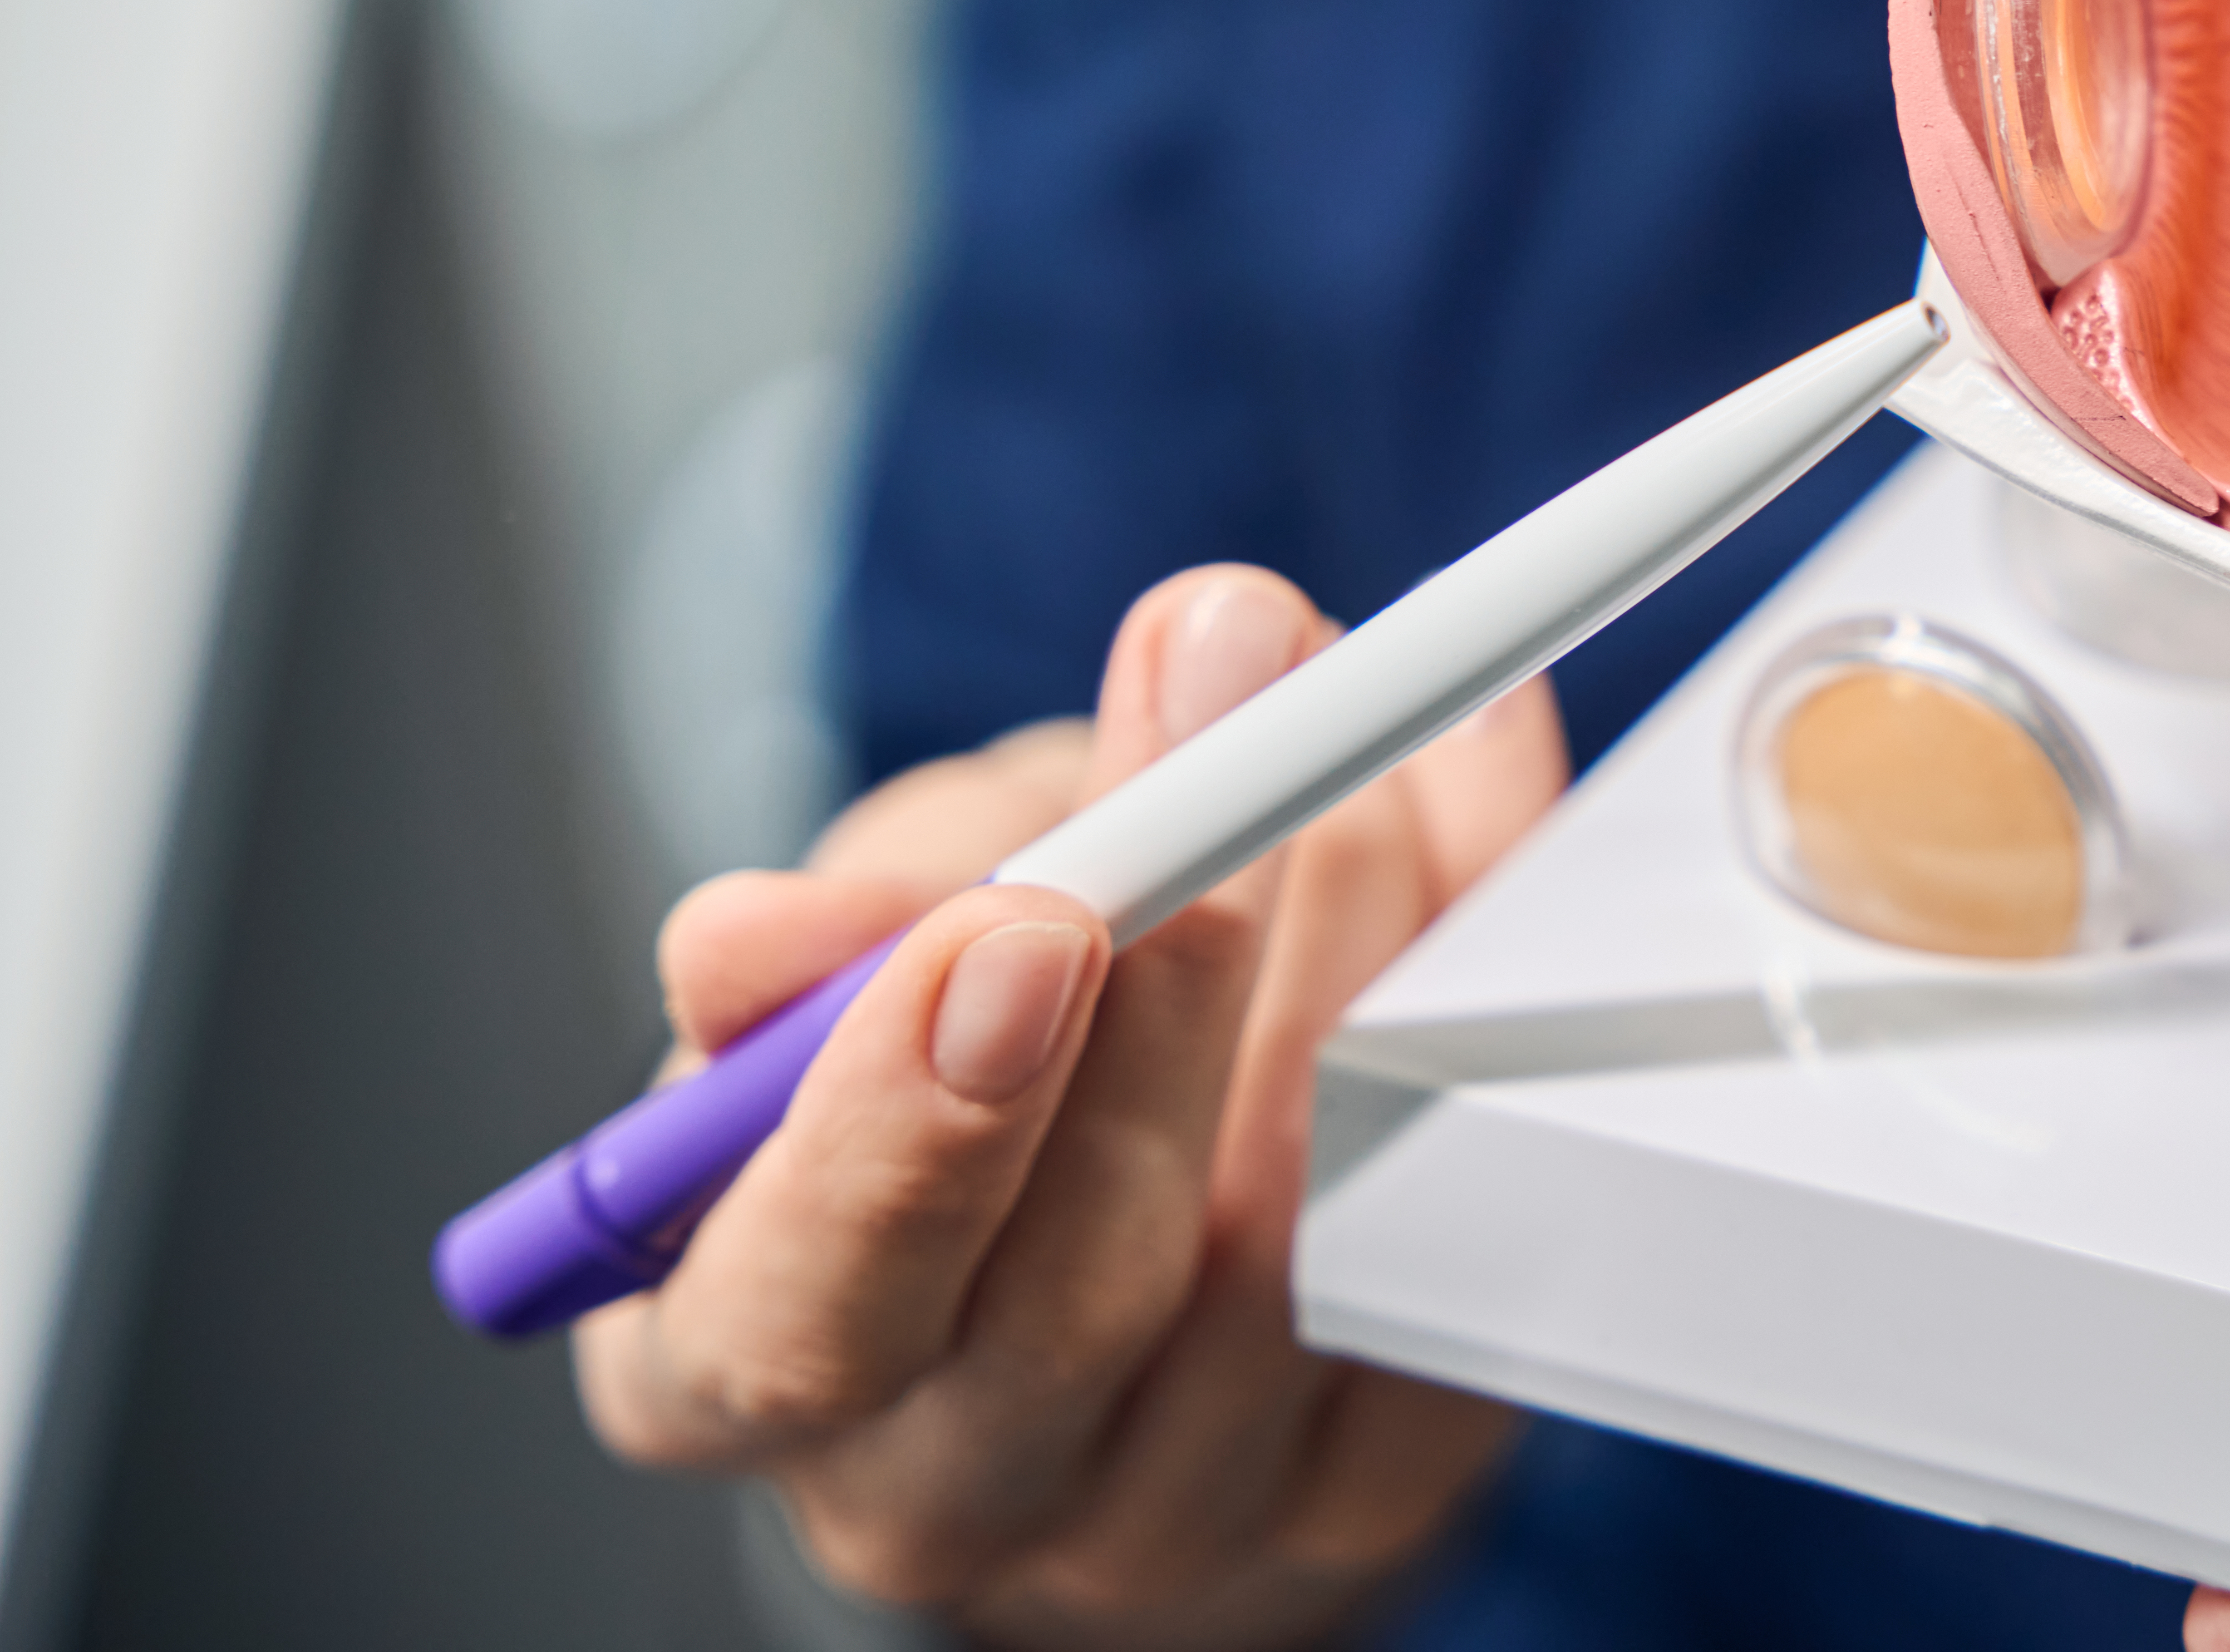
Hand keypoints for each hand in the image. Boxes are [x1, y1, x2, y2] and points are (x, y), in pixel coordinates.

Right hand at [577, 565, 1565, 1647]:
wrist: (1096, 1224)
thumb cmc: (934, 1065)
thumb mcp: (833, 966)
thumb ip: (815, 940)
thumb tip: (751, 938)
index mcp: (745, 1372)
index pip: (803, 1313)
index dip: (910, 1127)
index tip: (1021, 922)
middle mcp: (949, 1489)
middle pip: (1088, 1291)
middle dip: (1181, 984)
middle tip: (1243, 721)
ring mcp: (1177, 1509)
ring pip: (1300, 1243)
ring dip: (1354, 942)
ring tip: (1355, 720)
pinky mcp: (1370, 1482)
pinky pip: (1454, 1236)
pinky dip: (1484, 990)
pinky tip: (1473, 801)